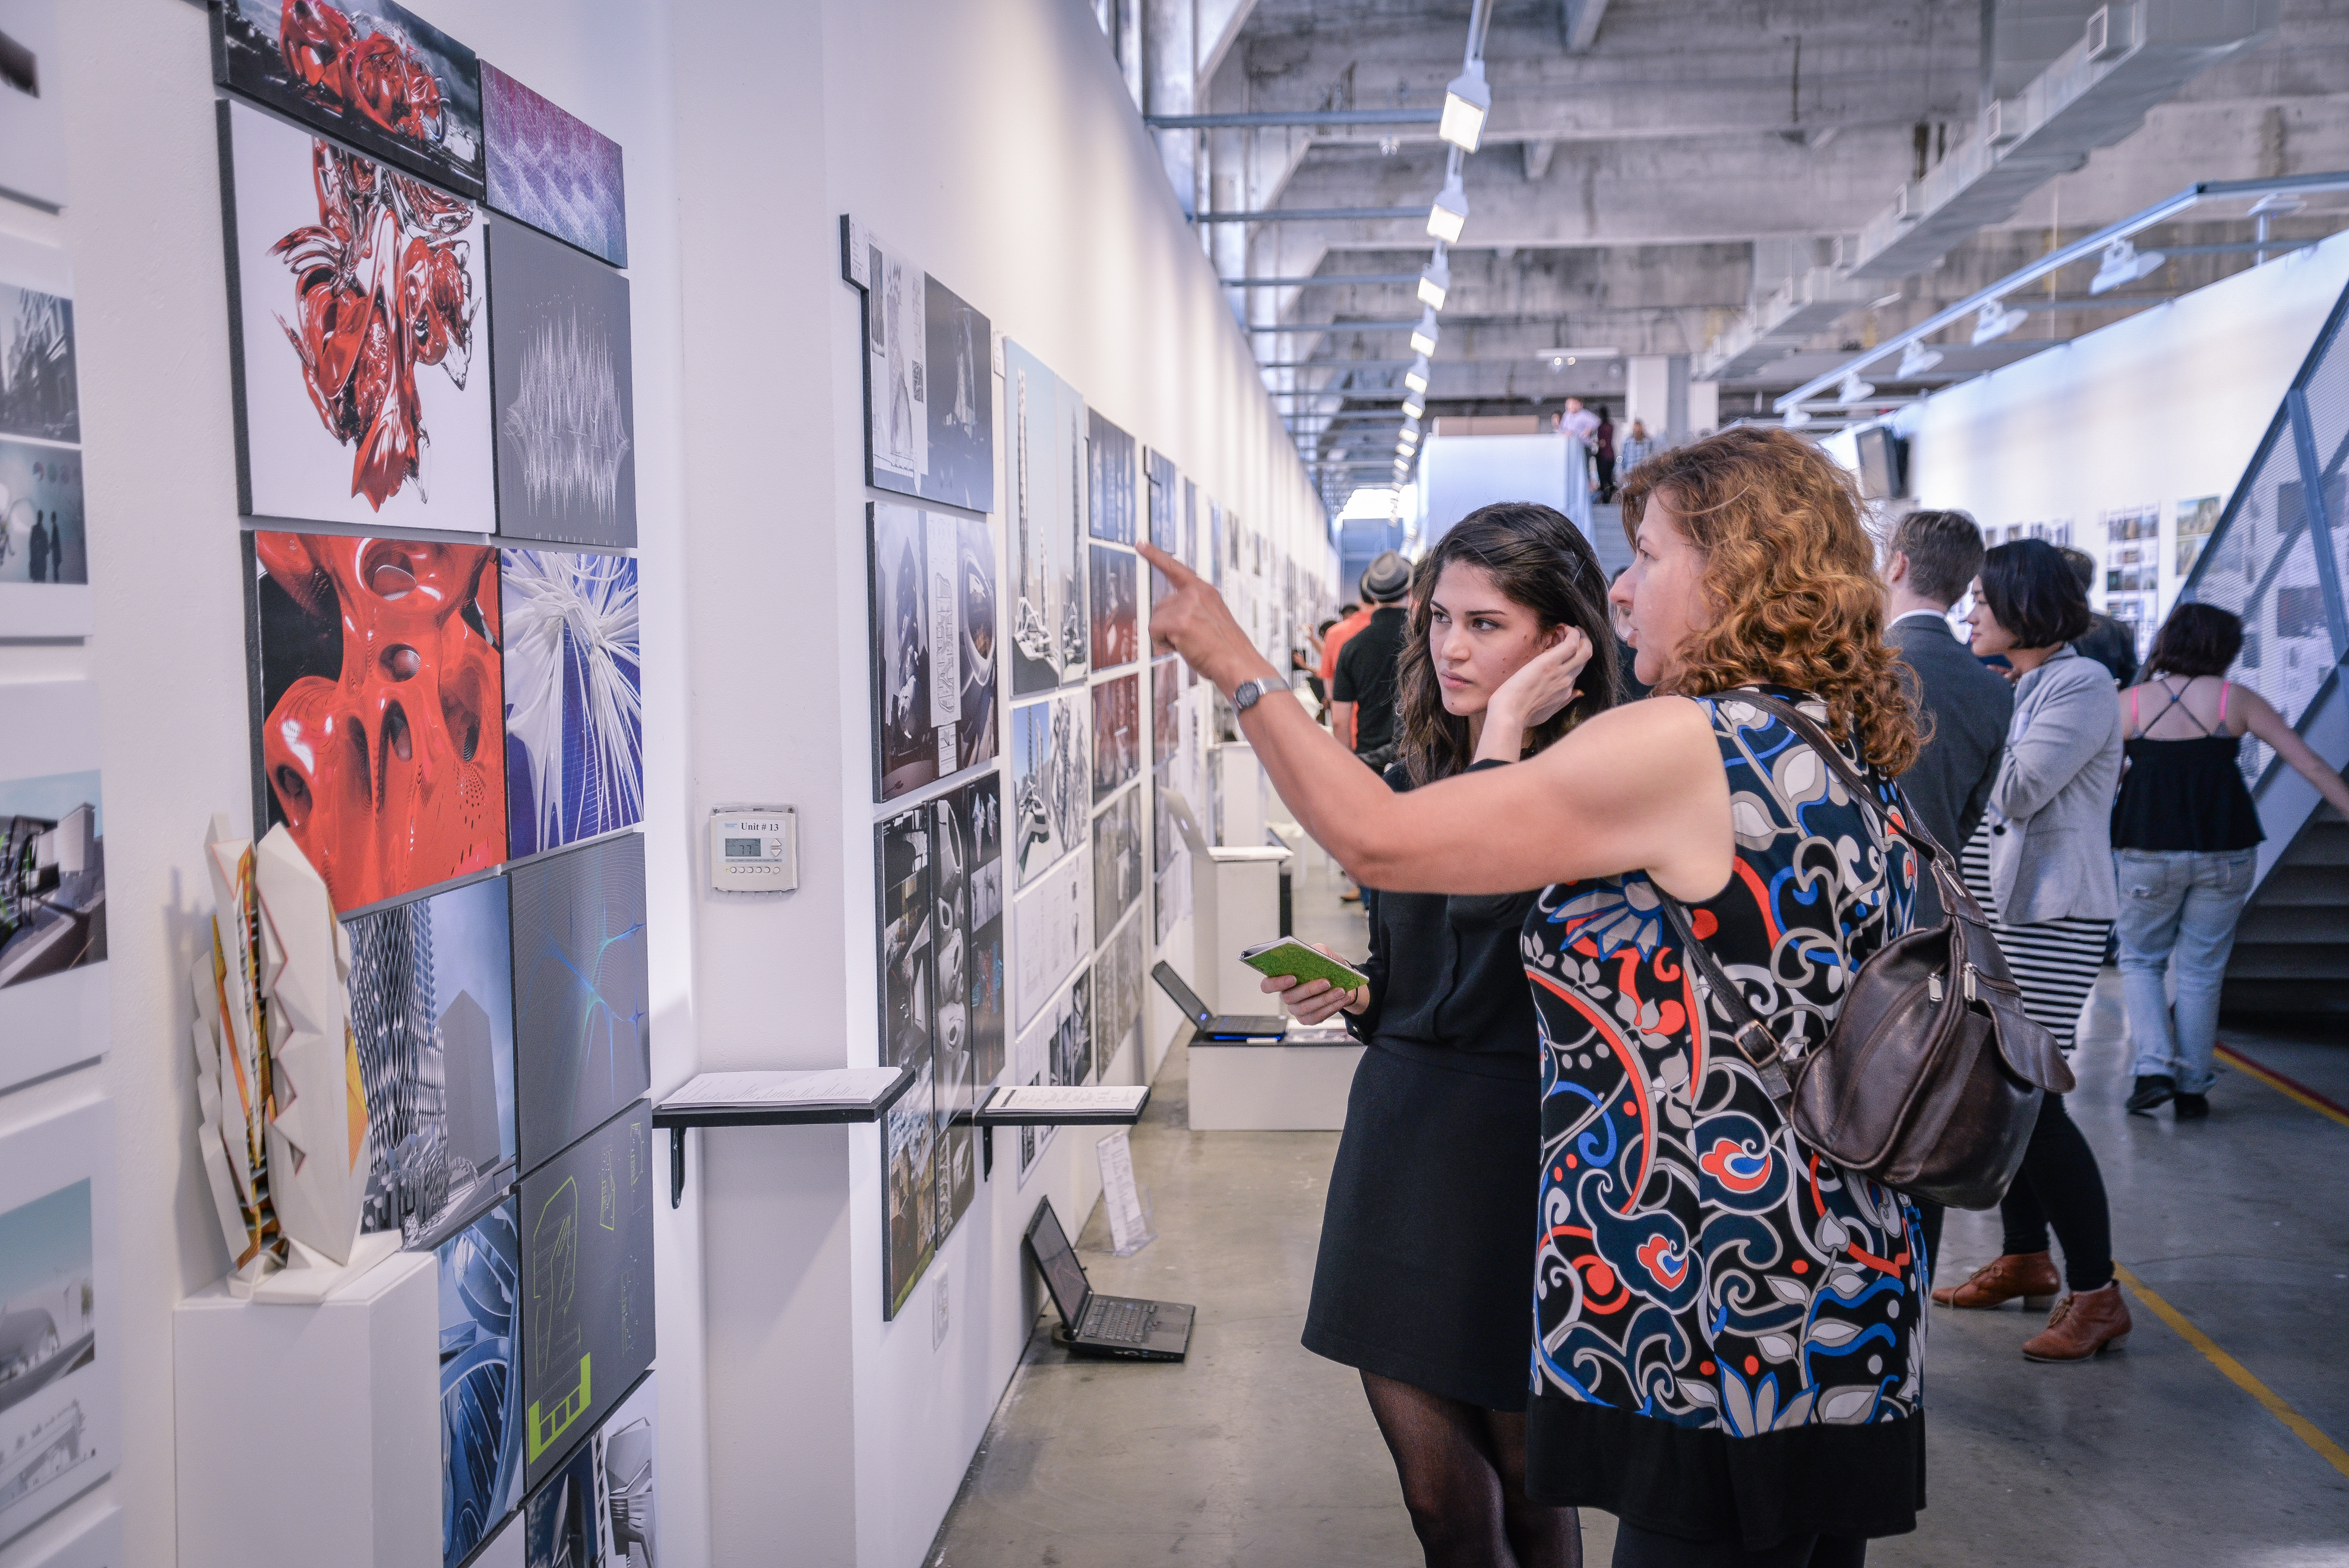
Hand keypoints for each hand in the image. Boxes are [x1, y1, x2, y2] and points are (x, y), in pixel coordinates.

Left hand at [1138, 542, 1278, 694]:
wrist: (1239, 664)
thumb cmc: (1228, 650)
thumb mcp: (1213, 619)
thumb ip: (1194, 610)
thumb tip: (1171, 620)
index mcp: (1205, 591)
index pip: (1175, 568)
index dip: (1155, 556)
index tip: (1141, 544)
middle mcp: (1196, 594)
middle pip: (1160, 606)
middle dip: (1167, 625)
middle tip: (1189, 639)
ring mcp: (1187, 605)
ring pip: (1156, 620)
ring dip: (1167, 636)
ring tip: (1190, 645)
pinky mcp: (1179, 621)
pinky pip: (1154, 631)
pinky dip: (1164, 643)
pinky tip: (1184, 647)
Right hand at [1258, 943, 1368, 1023]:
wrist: (1340, 980)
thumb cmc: (1325, 966)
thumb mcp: (1321, 952)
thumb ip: (1316, 950)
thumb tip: (1317, 955)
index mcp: (1282, 979)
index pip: (1267, 985)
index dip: (1277, 983)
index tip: (1292, 977)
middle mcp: (1286, 996)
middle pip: (1290, 997)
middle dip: (1309, 989)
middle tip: (1326, 982)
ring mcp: (1296, 1009)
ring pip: (1306, 1008)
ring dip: (1325, 999)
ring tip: (1340, 990)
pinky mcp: (1308, 1019)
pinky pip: (1318, 1016)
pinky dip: (1332, 1007)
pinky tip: (1343, 998)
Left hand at [1492, 628, 1592, 729]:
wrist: (1509, 715)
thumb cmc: (1521, 715)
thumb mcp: (1547, 712)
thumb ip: (1563, 702)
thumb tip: (1579, 693)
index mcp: (1565, 693)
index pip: (1577, 671)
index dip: (1572, 658)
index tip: (1562, 648)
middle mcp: (1567, 682)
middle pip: (1585, 659)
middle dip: (1582, 643)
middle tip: (1573, 633)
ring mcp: (1561, 672)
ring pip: (1584, 650)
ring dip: (1581, 636)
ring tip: (1571, 628)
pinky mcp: (1550, 663)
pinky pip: (1571, 644)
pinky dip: (1572, 633)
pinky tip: (1563, 627)